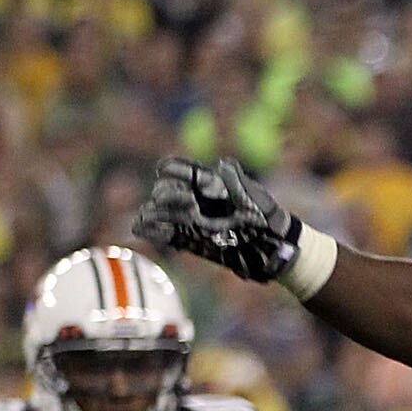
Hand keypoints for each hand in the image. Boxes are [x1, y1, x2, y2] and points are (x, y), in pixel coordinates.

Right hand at [131, 156, 309, 283]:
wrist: (272, 248)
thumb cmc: (266, 217)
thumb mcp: (255, 198)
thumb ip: (238, 181)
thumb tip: (223, 163)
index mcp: (211, 184)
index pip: (185, 171)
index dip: (172, 168)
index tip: (162, 169)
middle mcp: (197, 199)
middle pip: (169, 191)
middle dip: (165, 195)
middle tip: (173, 202)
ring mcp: (192, 219)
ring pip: (164, 213)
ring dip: (153, 213)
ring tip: (143, 217)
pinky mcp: (191, 239)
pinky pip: (167, 234)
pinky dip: (153, 232)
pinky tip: (139, 229)